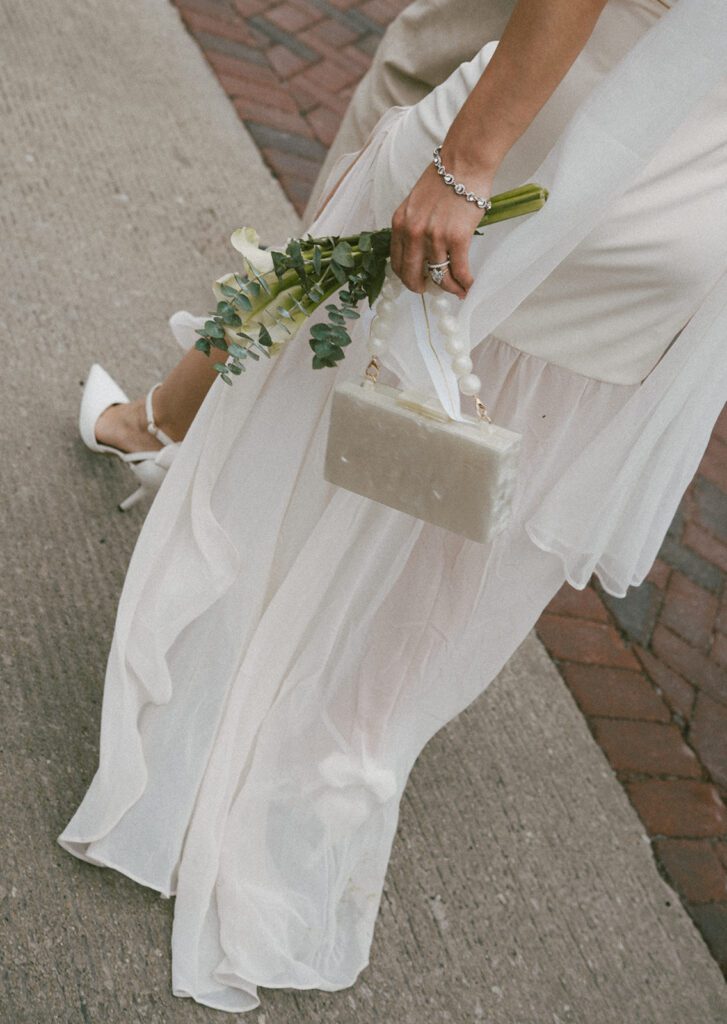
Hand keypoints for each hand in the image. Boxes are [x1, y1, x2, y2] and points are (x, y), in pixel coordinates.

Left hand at [390, 159, 493, 298]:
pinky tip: (469, 286)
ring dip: (450, 287)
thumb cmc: (445, 177)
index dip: (407, 276)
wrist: (464, 161)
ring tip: (458, 290)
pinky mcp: (457, 238)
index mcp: (400, 223)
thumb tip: (421, 247)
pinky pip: (459, 271)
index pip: (397, 261)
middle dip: (421, 287)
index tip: (416, 281)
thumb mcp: (416, 202)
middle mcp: (413, 232)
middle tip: (431, 290)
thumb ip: (414, 224)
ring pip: (439, 275)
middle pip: (412, 274)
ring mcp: (434, 237)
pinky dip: (465, 283)